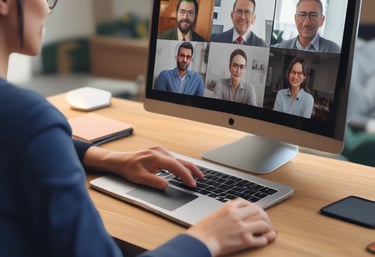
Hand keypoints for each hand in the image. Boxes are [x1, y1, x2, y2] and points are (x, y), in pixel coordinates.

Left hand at [83, 145, 202, 188]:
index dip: (185, 175)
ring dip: (187, 167)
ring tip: (195, 176)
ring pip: (178, 159)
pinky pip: (173, 158)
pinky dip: (180, 165)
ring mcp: (159, 151)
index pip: (176, 166)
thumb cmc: (128, 168)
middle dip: (192, 170)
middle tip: (201, 178)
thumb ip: (154, 182)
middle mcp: (159, 152)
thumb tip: (166, 185)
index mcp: (155, 157)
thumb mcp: (139, 178)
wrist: (120, 160)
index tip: (192, 183)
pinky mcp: (159, 152)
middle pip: (180, 161)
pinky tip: (183, 170)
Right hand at [185, 198, 276, 256]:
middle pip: (259, 212)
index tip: (258, 213)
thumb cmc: (204, 229)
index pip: (249, 203)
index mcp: (229, 206)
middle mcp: (237, 215)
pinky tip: (264, 239)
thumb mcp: (216, 213)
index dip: (256, 208)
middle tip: (266, 223)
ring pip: (263, 224)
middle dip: (265, 217)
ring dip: (268, 228)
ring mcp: (241, 228)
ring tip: (267, 231)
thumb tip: (242, 213)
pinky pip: (261, 239)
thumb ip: (230, 211)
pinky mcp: (244, 241)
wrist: (200, 241)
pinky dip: (265, 240)